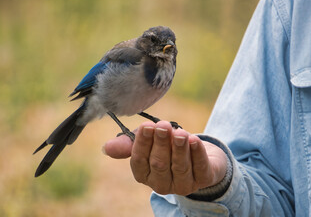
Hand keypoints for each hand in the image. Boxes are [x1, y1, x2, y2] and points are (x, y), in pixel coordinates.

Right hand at [103, 121, 226, 195]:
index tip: (147, 126)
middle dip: (160, 143)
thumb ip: (128, 144)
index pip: (140, 160)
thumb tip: (106, 148)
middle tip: (162, 126)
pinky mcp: (203, 180)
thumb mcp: (146, 141)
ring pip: (179, 167)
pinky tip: (194, 140)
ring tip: (179, 132)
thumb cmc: (165, 146)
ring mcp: (183, 185)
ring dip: (178, 148)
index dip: (143, 143)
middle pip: (159, 164)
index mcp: (144, 175)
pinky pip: (200, 168)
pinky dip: (197, 153)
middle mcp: (162, 184)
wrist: (196, 151)